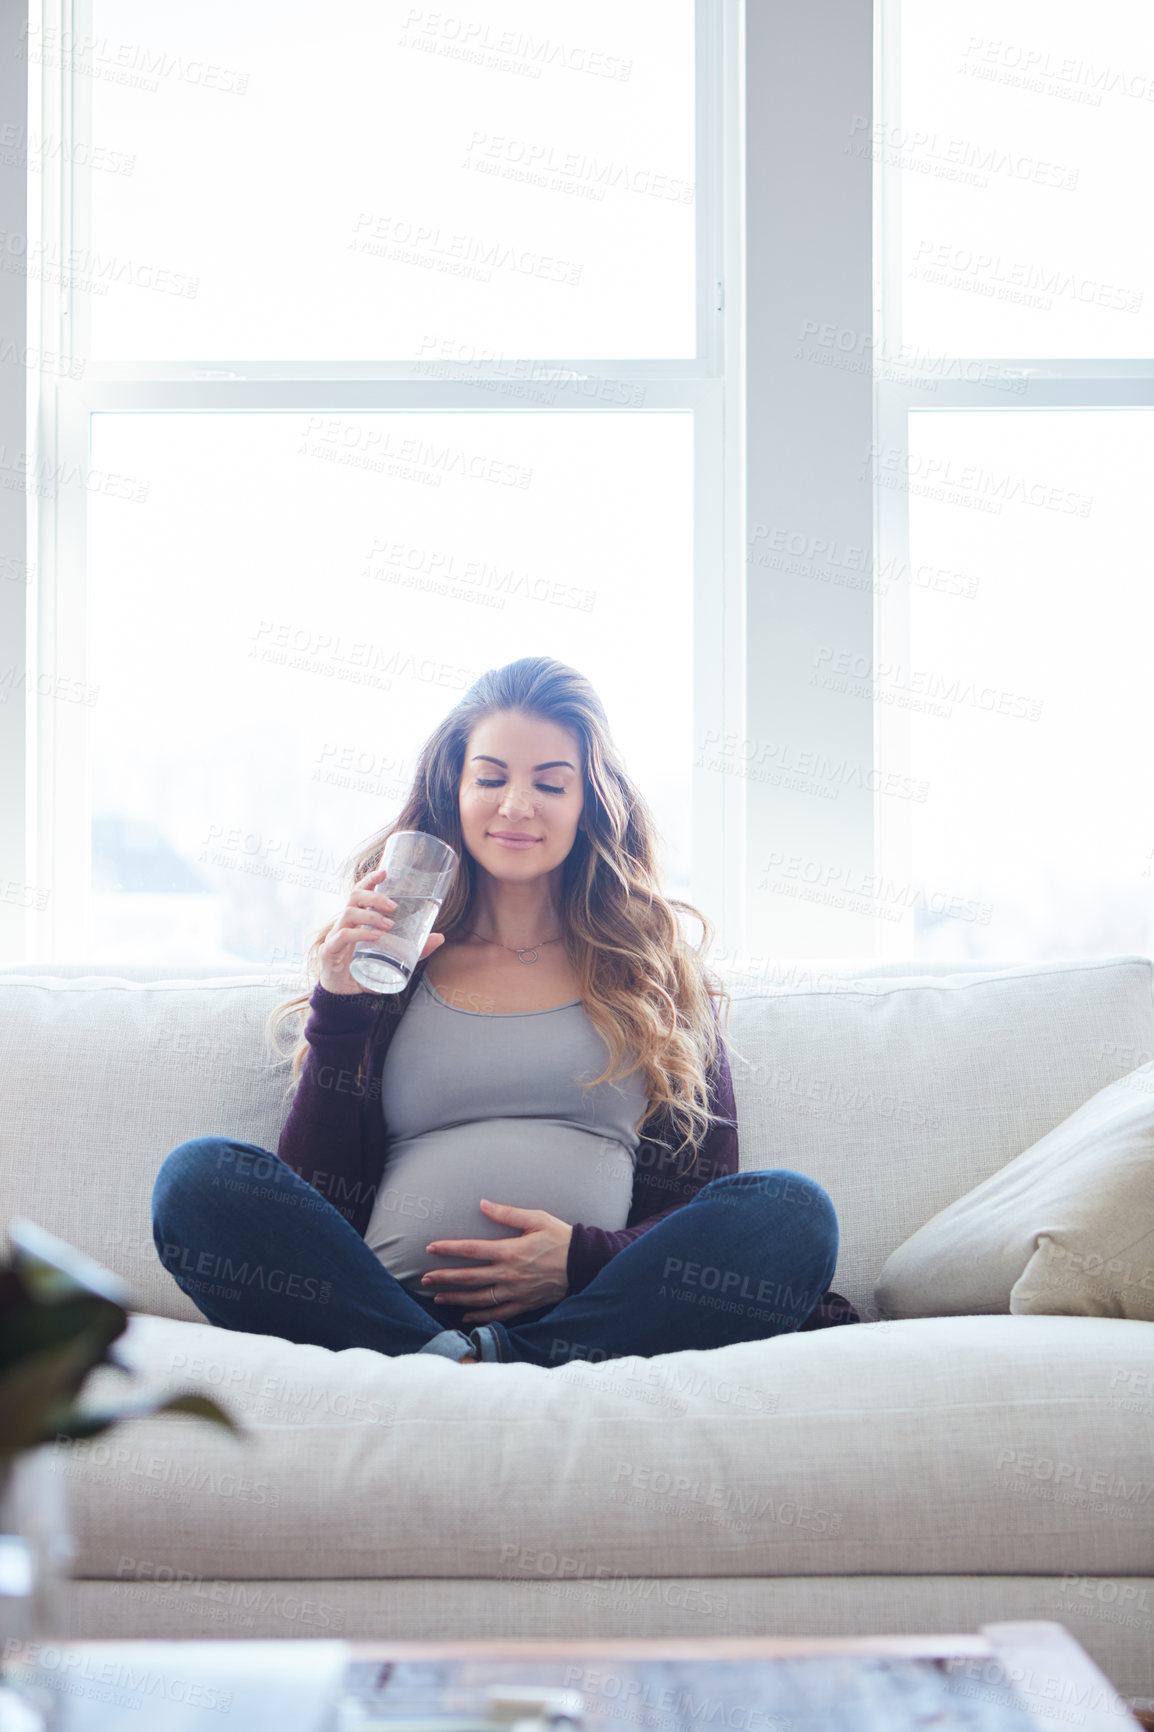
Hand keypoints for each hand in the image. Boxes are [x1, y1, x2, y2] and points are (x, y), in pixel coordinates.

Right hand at [318, 862, 444, 995]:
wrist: (344, 996)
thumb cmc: (365, 971)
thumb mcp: (393, 958)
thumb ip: (414, 949)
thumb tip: (439, 937)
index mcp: (357, 920)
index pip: (360, 892)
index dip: (370, 880)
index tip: (385, 872)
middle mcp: (345, 923)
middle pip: (354, 897)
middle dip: (375, 897)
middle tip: (394, 906)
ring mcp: (336, 935)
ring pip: (348, 913)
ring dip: (371, 915)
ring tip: (389, 924)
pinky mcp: (330, 951)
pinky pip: (343, 936)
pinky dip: (360, 934)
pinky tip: (374, 936)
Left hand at [421, 1201, 572, 1323]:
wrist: (585, 1263)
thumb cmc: (561, 1237)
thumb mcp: (536, 1218)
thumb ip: (507, 1213)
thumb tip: (482, 1204)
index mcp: (510, 1250)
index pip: (471, 1250)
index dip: (449, 1249)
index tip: (430, 1248)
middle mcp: (509, 1274)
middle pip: (469, 1278)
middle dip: (445, 1278)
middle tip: (425, 1279)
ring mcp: (516, 1292)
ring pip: (479, 1298)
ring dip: (456, 1299)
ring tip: (438, 1298)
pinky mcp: (524, 1304)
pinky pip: (497, 1314)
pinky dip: (480, 1315)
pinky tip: (465, 1315)